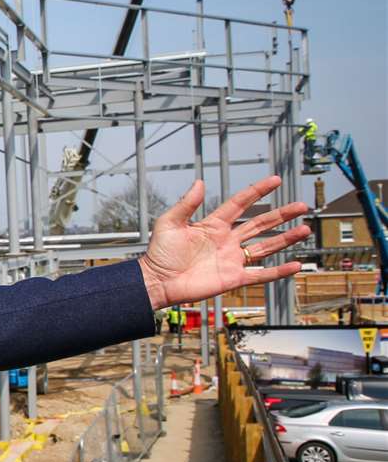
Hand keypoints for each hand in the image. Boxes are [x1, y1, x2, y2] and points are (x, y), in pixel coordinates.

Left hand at [137, 176, 311, 309]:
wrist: (156, 281)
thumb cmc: (159, 253)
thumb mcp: (169, 223)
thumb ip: (186, 204)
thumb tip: (199, 181)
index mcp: (213, 225)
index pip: (240, 203)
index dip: (257, 191)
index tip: (276, 180)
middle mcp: (227, 240)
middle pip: (260, 224)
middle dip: (281, 214)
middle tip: (301, 205)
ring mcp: (232, 259)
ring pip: (265, 247)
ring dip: (286, 238)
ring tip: (305, 228)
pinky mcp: (233, 278)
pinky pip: (261, 274)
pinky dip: (278, 271)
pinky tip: (296, 265)